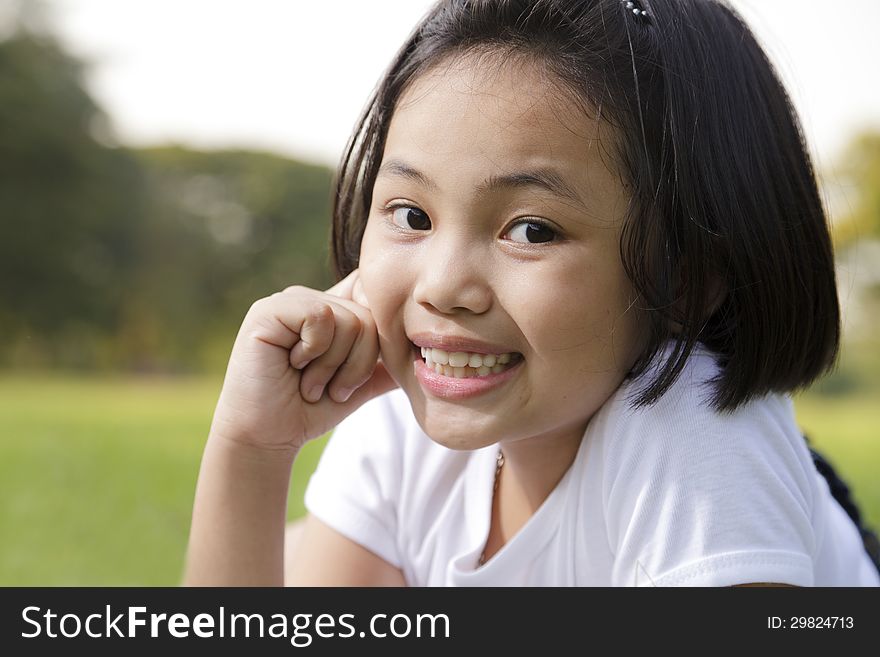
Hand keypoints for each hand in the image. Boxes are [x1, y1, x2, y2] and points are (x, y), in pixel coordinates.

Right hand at [207, 269, 397, 452]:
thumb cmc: (309, 410)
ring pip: (351, 319)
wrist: (268, 437)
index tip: (356, 374)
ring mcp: (289, 301)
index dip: (379, 333)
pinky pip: (321, 317)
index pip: (374, 296)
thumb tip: (426, 357)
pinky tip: (292, 365)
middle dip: (357, 365)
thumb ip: (386, 366)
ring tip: (309, 382)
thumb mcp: (359, 385)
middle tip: (328, 387)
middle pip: (371, 315)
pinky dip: (315, 352)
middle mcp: (312, 299)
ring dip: (334, 366)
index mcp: (332, 311)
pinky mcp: (269, 310)